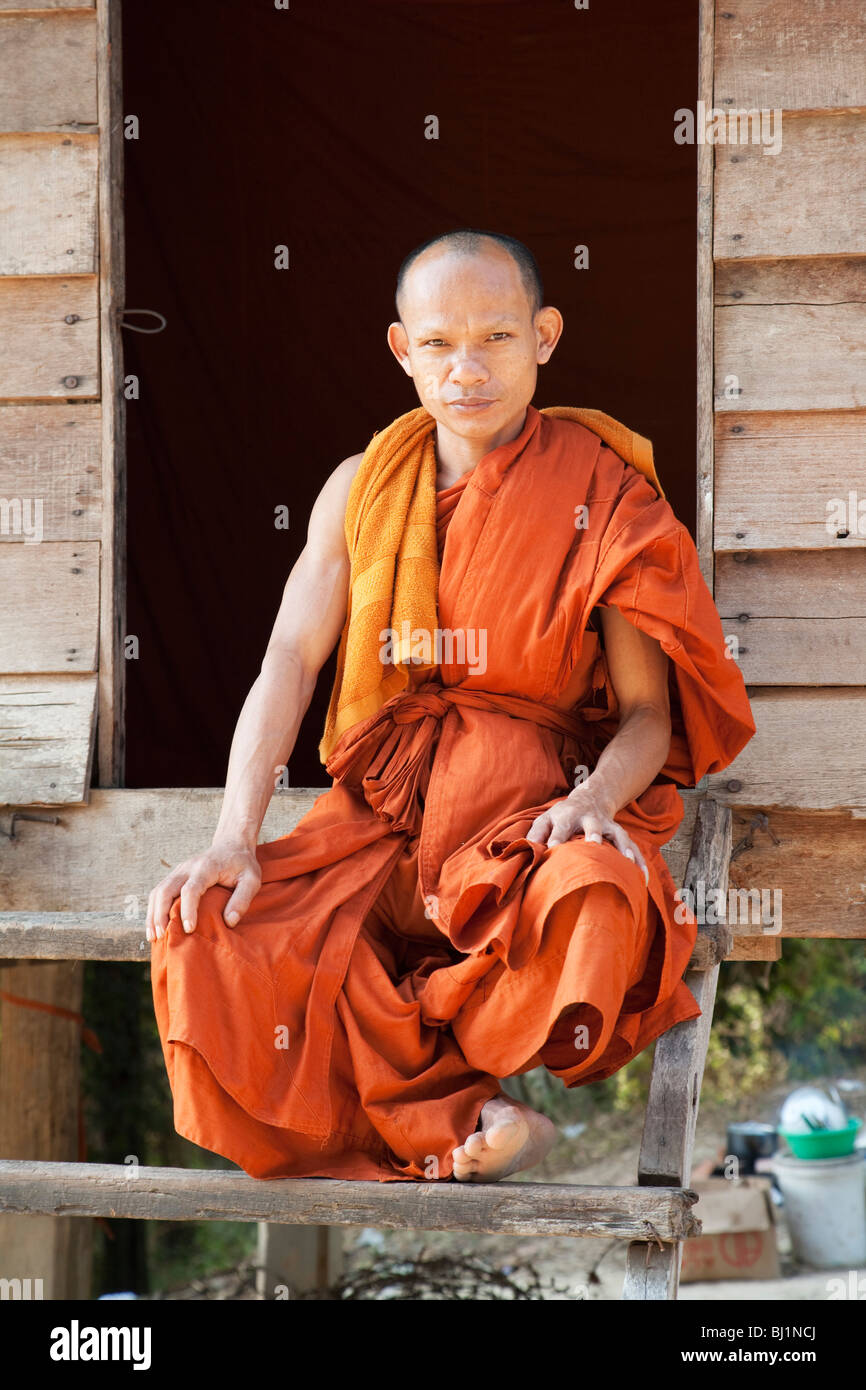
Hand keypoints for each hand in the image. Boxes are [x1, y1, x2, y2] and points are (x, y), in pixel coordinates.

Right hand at [146, 840, 261, 940]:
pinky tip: (154, 927)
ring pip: (158, 891)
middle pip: (166, 890)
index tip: (189, 929)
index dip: (188, 910)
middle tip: (162, 936)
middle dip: (161, 914)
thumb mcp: (252, 880)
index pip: (191, 889)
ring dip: (153, 914)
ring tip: (154, 937)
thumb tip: (229, 922)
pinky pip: (159, 892)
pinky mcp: (175, 876)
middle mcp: (188, 868)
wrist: (231, 845)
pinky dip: (153, 910)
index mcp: (206, 867)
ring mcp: (179, 871)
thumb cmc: (243, 865)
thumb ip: (242, 899)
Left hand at [526, 787, 649, 883]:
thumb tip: (524, 853)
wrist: (590, 798)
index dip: (556, 839)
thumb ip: (535, 836)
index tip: (552, 850)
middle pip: (592, 826)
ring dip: (623, 848)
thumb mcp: (545, 820)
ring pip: (618, 835)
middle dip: (593, 834)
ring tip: (629, 864)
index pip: (560, 828)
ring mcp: (607, 825)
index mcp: (566, 816)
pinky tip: (642, 878)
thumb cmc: (561, 816)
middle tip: (594, 844)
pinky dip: (639, 861)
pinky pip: (632, 847)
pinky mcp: (619, 833)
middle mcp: (589, 819)